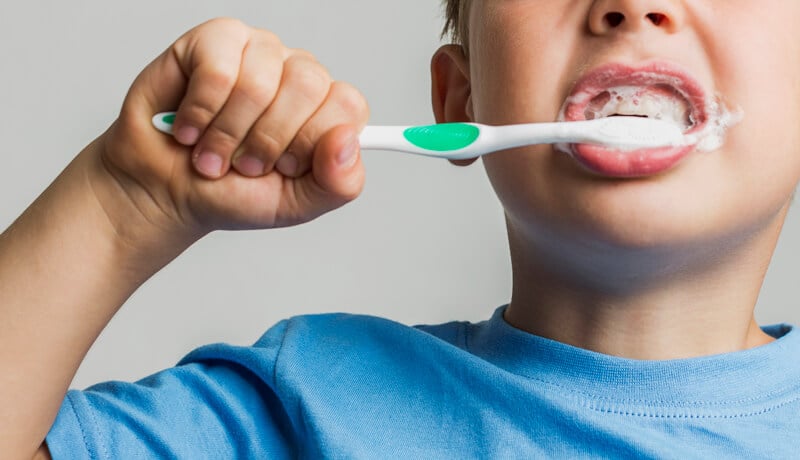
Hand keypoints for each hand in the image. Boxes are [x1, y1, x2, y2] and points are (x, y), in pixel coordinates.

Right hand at [99, 17, 368, 245]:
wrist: (166, 192)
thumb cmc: (231, 193)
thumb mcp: (296, 205)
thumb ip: (339, 183)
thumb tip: (348, 141)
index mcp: (325, 110)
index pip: (347, 105)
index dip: (311, 142)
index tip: (286, 168)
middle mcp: (297, 75)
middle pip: (308, 86)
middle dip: (269, 140)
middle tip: (245, 164)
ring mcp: (259, 53)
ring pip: (260, 81)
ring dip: (229, 133)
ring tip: (213, 154)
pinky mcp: (215, 41)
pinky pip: (218, 69)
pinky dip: (201, 111)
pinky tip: (191, 128)